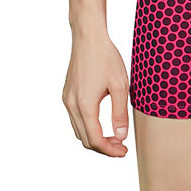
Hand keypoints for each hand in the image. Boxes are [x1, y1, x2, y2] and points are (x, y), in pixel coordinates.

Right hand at [62, 32, 129, 156]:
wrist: (88, 38)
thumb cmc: (106, 58)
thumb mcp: (120, 85)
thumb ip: (120, 113)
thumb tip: (121, 137)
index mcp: (85, 105)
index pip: (95, 139)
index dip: (110, 150)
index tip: (124, 152)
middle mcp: (71, 105)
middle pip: (85, 139)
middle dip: (103, 146)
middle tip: (121, 146)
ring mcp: (67, 100)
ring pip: (79, 130)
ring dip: (95, 137)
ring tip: (114, 136)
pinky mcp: (67, 94)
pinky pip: (75, 118)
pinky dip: (88, 126)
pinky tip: (102, 122)